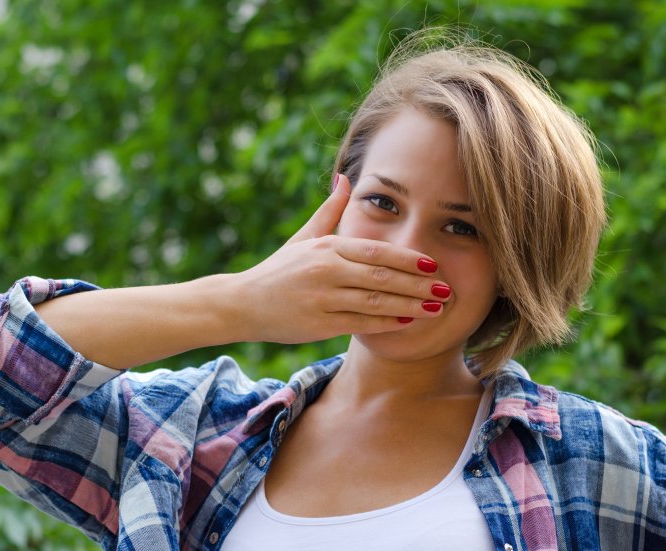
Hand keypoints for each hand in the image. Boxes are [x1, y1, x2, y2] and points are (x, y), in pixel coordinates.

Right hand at [232, 175, 449, 343]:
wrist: (243, 302)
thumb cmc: (278, 269)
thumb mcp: (303, 237)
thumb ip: (329, 210)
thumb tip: (345, 178)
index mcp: (326, 247)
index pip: (376, 251)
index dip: (407, 258)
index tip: (433, 264)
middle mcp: (325, 270)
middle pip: (381, 276)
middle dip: (417, 283)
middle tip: (446, 288)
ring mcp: (322, 298)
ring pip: (374, 301)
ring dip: (409, 305)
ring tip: (436, 308)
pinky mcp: (318, 324)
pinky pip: (359, 323)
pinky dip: (386, 323)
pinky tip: (407, 322)